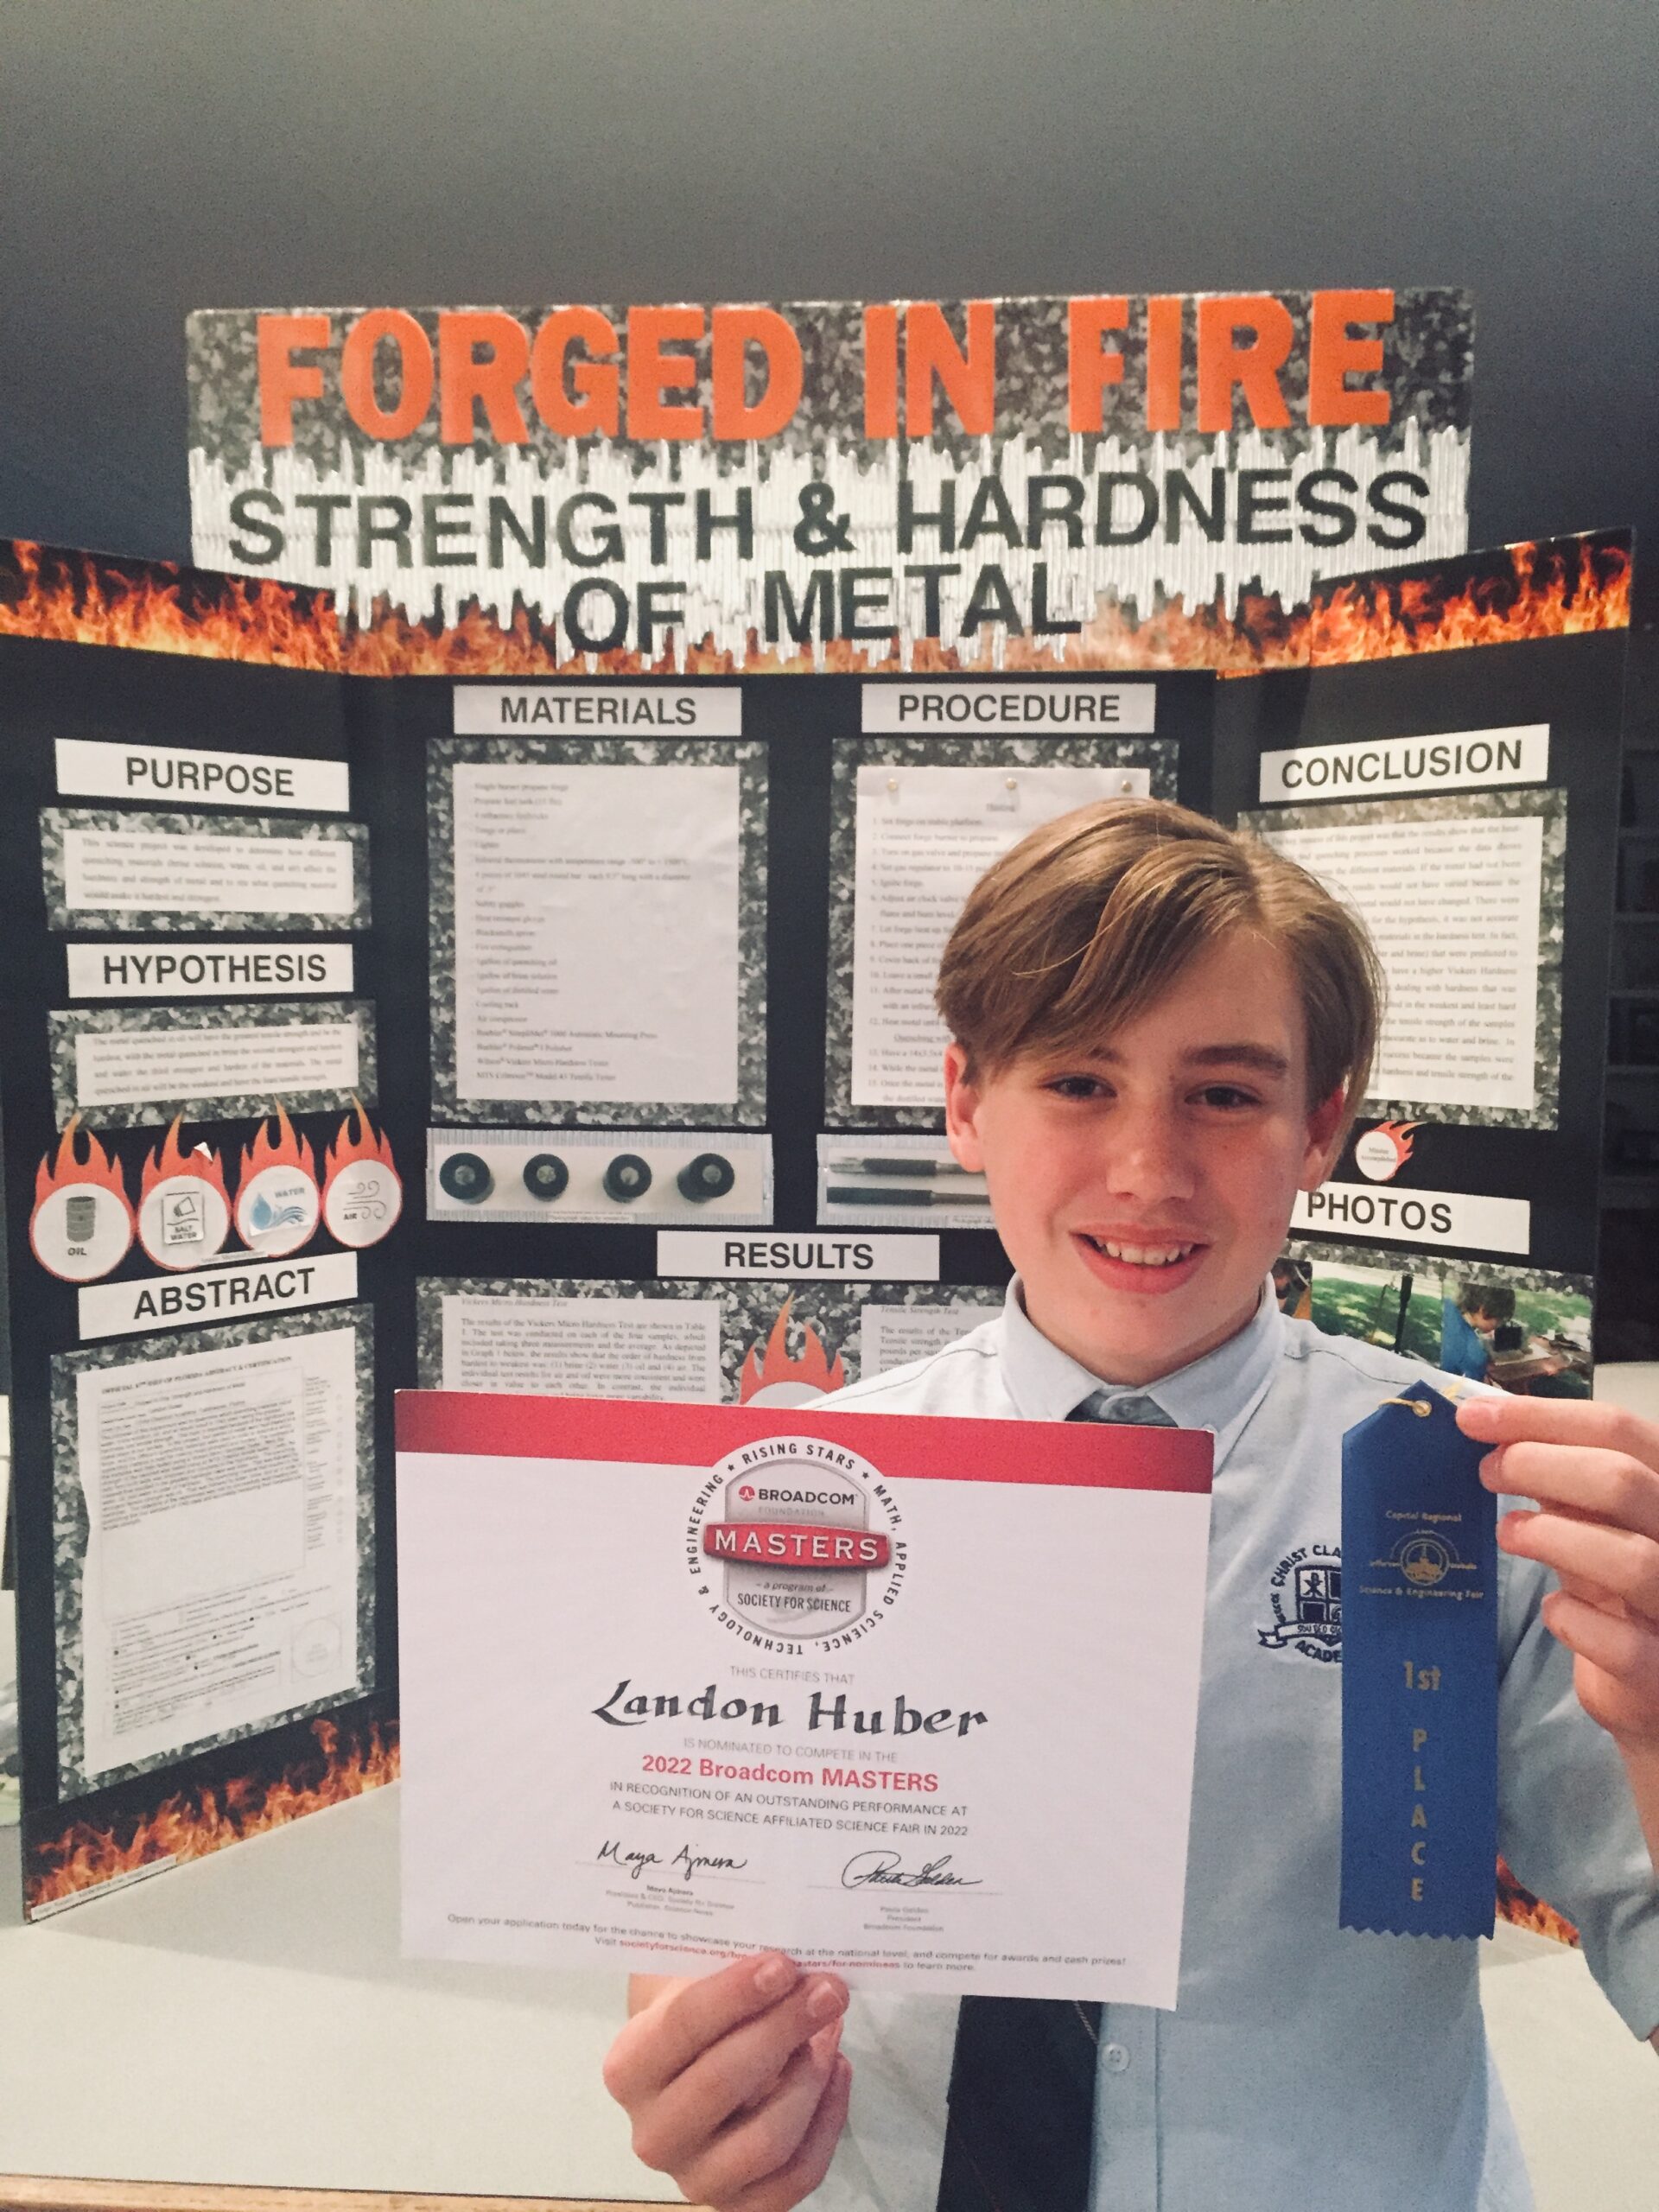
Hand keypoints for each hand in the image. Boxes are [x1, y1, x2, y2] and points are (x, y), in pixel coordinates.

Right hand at [602, 1952, 850, 2209]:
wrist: (687, 2069)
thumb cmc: (694, 2012)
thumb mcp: (693, 1979)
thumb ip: (725, 1960)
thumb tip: (790, 1937)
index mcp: (628, 2068)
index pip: (681, 2028)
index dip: (736, 1995)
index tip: (784, 1964)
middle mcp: (652, 2134)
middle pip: (722, 2083)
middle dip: (783, 2029)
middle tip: (828, 1988)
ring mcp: (696, 2178)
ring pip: (766, 2141)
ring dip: (809, 2079)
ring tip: (830, 2029)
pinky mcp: (742, 2204)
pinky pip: (796, 2176)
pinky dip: (828, 2122)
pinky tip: (838, 2069)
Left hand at [1458, 1394, 1658, 1755]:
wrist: (1653, 1691)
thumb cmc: (1621, 1594)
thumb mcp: (1600, 1525)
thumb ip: (1568, 1485)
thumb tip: (1495, 1434)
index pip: (1623, 1431)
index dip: (1542, 1417)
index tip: (1474, 1416)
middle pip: (1624, 1483)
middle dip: (1539, 1465)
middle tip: (1487, 1471)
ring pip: (1632, 1559)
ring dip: (1552, 1537)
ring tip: (1508, 1532)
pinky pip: (1617, 1641)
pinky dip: (1572, 1617)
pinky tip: (1554, 1609)